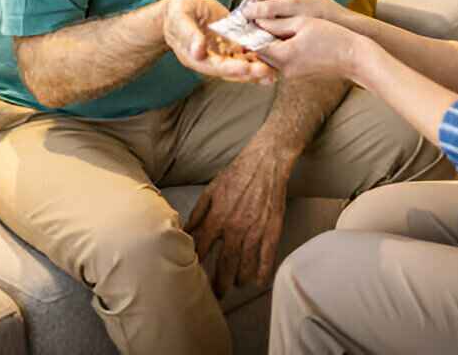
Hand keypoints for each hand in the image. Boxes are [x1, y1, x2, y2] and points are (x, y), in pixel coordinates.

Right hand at [163, 0, 274, 83]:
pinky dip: (258, 55)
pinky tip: (274, 54)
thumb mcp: (180, 19)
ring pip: (242, 64)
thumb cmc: (177, 12)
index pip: (216, 67)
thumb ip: (189, 35)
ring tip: (276, 71)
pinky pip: (245, 52)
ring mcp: (222, 53)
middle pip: (232, 70)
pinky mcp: (230, 45)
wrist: (182, 8)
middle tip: (268, 72)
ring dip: (257, 68)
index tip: (247, 68)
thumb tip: (198, 51)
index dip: (232, 69)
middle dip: (250, 72)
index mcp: (196, 58)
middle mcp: (211, 60)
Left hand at [185, 139, 290, 296]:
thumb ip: (198, 212)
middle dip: (219, 283)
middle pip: (224, 264)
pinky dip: (263, 272)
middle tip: (216, 294)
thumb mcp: (211, 190)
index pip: (201, 248)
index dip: (196, 263)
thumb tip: (184, 230)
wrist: (265, 162)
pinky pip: (267, 257)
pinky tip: (259, 282)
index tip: (193, 274)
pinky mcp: (272, 229)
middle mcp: (234, 227)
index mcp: (217, 217)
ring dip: (239, 279)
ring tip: (236, 285)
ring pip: (245, 265)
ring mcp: (255, 230)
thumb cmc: (236, 174)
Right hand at [240, 0, 345, 25]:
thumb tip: (246, 12)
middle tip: (239, 25)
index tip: (238, 14)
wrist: (343, 27)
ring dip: (259, 22)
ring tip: (248, 32)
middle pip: (262, 1)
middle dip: (252, 13)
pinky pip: (275, 22)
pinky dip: (268, 28)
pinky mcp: (292, 18)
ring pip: (267, 13)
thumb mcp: (292, 8)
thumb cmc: (320, 13)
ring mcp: (289, 5)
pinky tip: (262, 37)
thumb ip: (268, 9)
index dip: (248, 1)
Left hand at [255, 15, 364, 81]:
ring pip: (269, 57)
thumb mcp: (302, 23)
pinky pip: (280, 61)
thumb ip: (276, 22)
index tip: (241, 19)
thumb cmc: (333, 37)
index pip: (253, 44)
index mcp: (283, 56)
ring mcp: (291, 74)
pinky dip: (277, 48)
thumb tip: (256, 19)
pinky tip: (280, 35)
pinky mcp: (298, 74)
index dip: (245, 31)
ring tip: (263, 25)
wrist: (356, 59)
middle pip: (259, 53)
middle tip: (249, 20)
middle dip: (253, 37)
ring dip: (265, 42)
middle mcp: (284, 69)